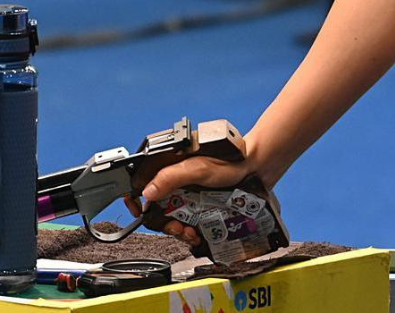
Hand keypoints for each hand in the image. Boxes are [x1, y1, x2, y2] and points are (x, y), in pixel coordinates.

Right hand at [127, 152, 265, 247]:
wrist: (256, 167)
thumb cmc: (229, 160)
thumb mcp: (197, 169)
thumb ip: (170, 178)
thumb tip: (147, 191)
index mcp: (170, 166)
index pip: (143, 183)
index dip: (137, 199)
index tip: (139, 212)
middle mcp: (177, 180)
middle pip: (157, 207)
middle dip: (164, 222)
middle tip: (177, 228)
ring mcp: (189, 194)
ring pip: (172, 217)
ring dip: (178, 229)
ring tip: (190, 233)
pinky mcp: (200, 205)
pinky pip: (188, 222)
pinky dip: (190, 231)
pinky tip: (197, 234)